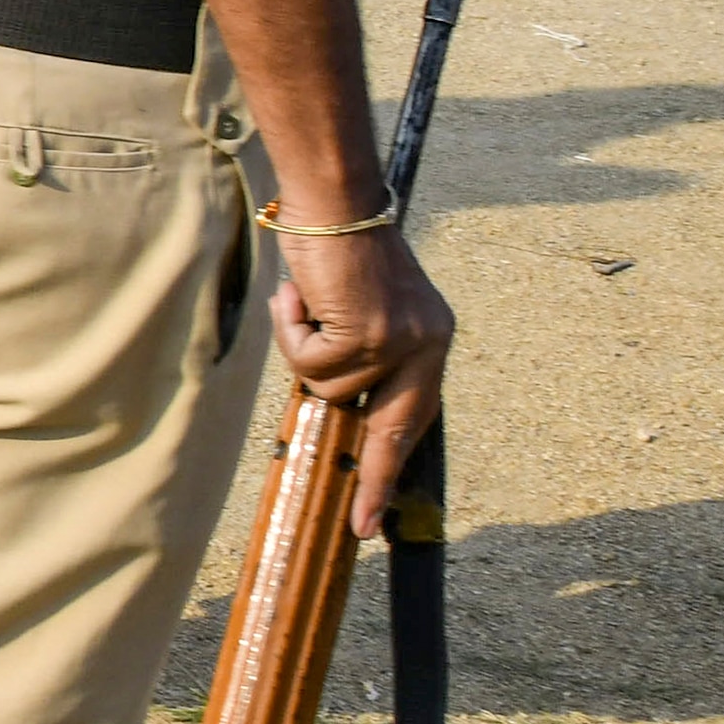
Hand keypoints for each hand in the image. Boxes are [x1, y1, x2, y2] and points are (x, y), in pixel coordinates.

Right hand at [274, 224, 455, 534]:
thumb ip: (360, 348)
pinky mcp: (370, 334)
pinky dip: (292, 334)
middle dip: (376, 480)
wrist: (334, 199)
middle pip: (397, 430)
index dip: (393, 462)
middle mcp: (429, 343)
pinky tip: (298, 298)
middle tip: (363, 524)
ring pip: (332, 388)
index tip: (376, 509)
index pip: (416, 414)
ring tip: (303, 304)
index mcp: (432, 338)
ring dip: (302, 349)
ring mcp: (402, 341)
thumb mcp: (358, 305)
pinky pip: (312, 364)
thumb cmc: (334, 244)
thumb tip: (333, 394)